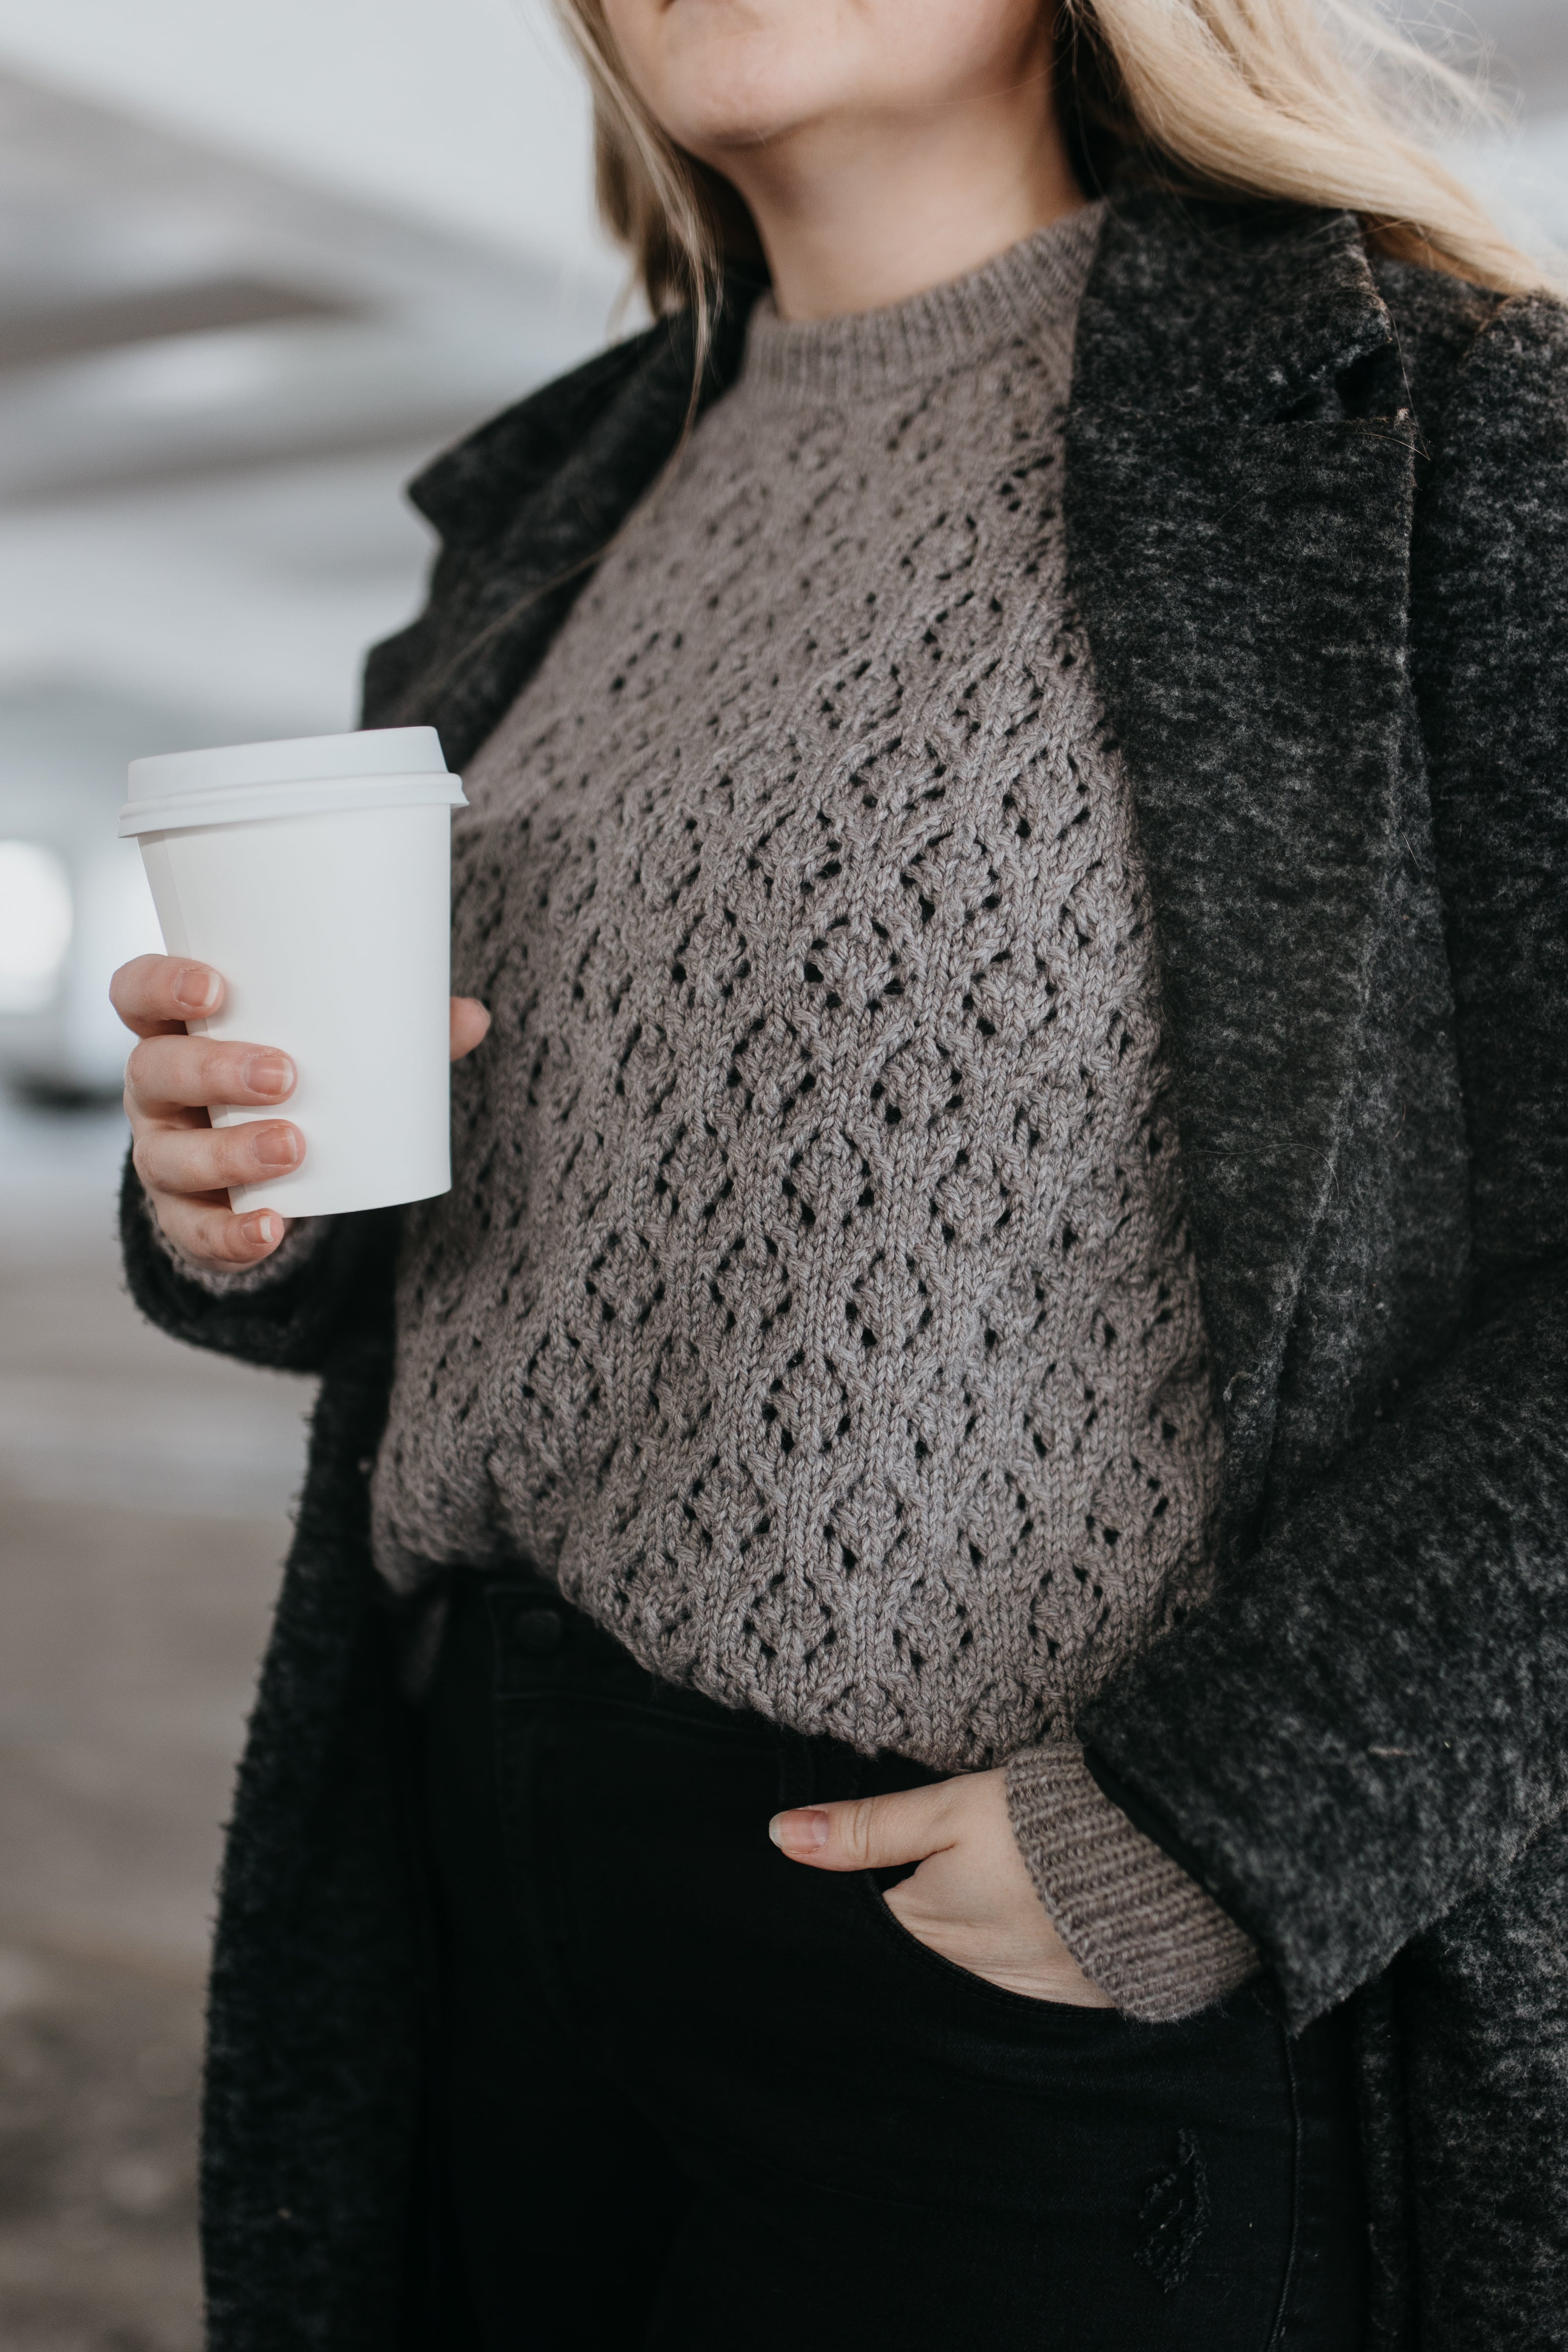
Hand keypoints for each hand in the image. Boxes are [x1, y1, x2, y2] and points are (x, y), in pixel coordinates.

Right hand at [112, 954, 490, 1275]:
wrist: (268, 1173)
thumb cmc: (292, 1085)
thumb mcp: (329, 1053)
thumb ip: (395, 1032)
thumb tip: (473, 1016)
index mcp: (178, 1031)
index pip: (137, 993)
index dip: (161, 985)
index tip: (214, 988)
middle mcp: (156, 1091)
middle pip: (154, 1072)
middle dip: (213, 1071)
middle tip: (284, 1075)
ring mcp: (162, 1155)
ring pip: (167, 1155)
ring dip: (228, 1152)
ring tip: (294, 1148)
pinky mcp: (184, 1217)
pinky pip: (194, 1231)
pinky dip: (231, 1234)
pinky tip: (270, 1228)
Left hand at [769, 1767, 1115, 2007]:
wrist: (1160, 1861)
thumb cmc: (1046, 1826)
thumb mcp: (950, 1810)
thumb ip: (868, 1827)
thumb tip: (781, 1835)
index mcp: (924, 1932)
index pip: (859, 1932)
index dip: (845, 1908)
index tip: (837, 1888)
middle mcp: (960, 1980)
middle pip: (903, 1962)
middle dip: (891, 1937)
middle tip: (899, 1897)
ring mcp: (1014, 1997)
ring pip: (950, 1981)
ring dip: (941, 1957)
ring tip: (953, 1914)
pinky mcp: (1060, 1999)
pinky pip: (1003, 1995)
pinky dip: (992, 1969)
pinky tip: (1001, 1937)